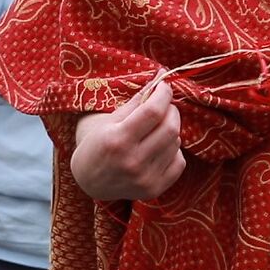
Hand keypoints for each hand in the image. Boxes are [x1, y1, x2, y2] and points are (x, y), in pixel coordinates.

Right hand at [70, 77, 185, 200]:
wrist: (89, 181)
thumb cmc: (98, 144)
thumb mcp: (109, 121)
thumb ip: (136, 102)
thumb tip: (160, 79)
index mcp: (117, 140)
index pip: (153, 112)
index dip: (164, 94)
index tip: (165, 86)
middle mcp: (132, 162)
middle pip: (170, 128)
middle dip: (171, 110)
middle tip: (164, 106)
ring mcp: (145, 179)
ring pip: (176, 143)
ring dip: (172, 130)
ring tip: (157, 128)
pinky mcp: (154, 190)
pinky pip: (180, 162)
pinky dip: (173, 150)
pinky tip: (159, 147)